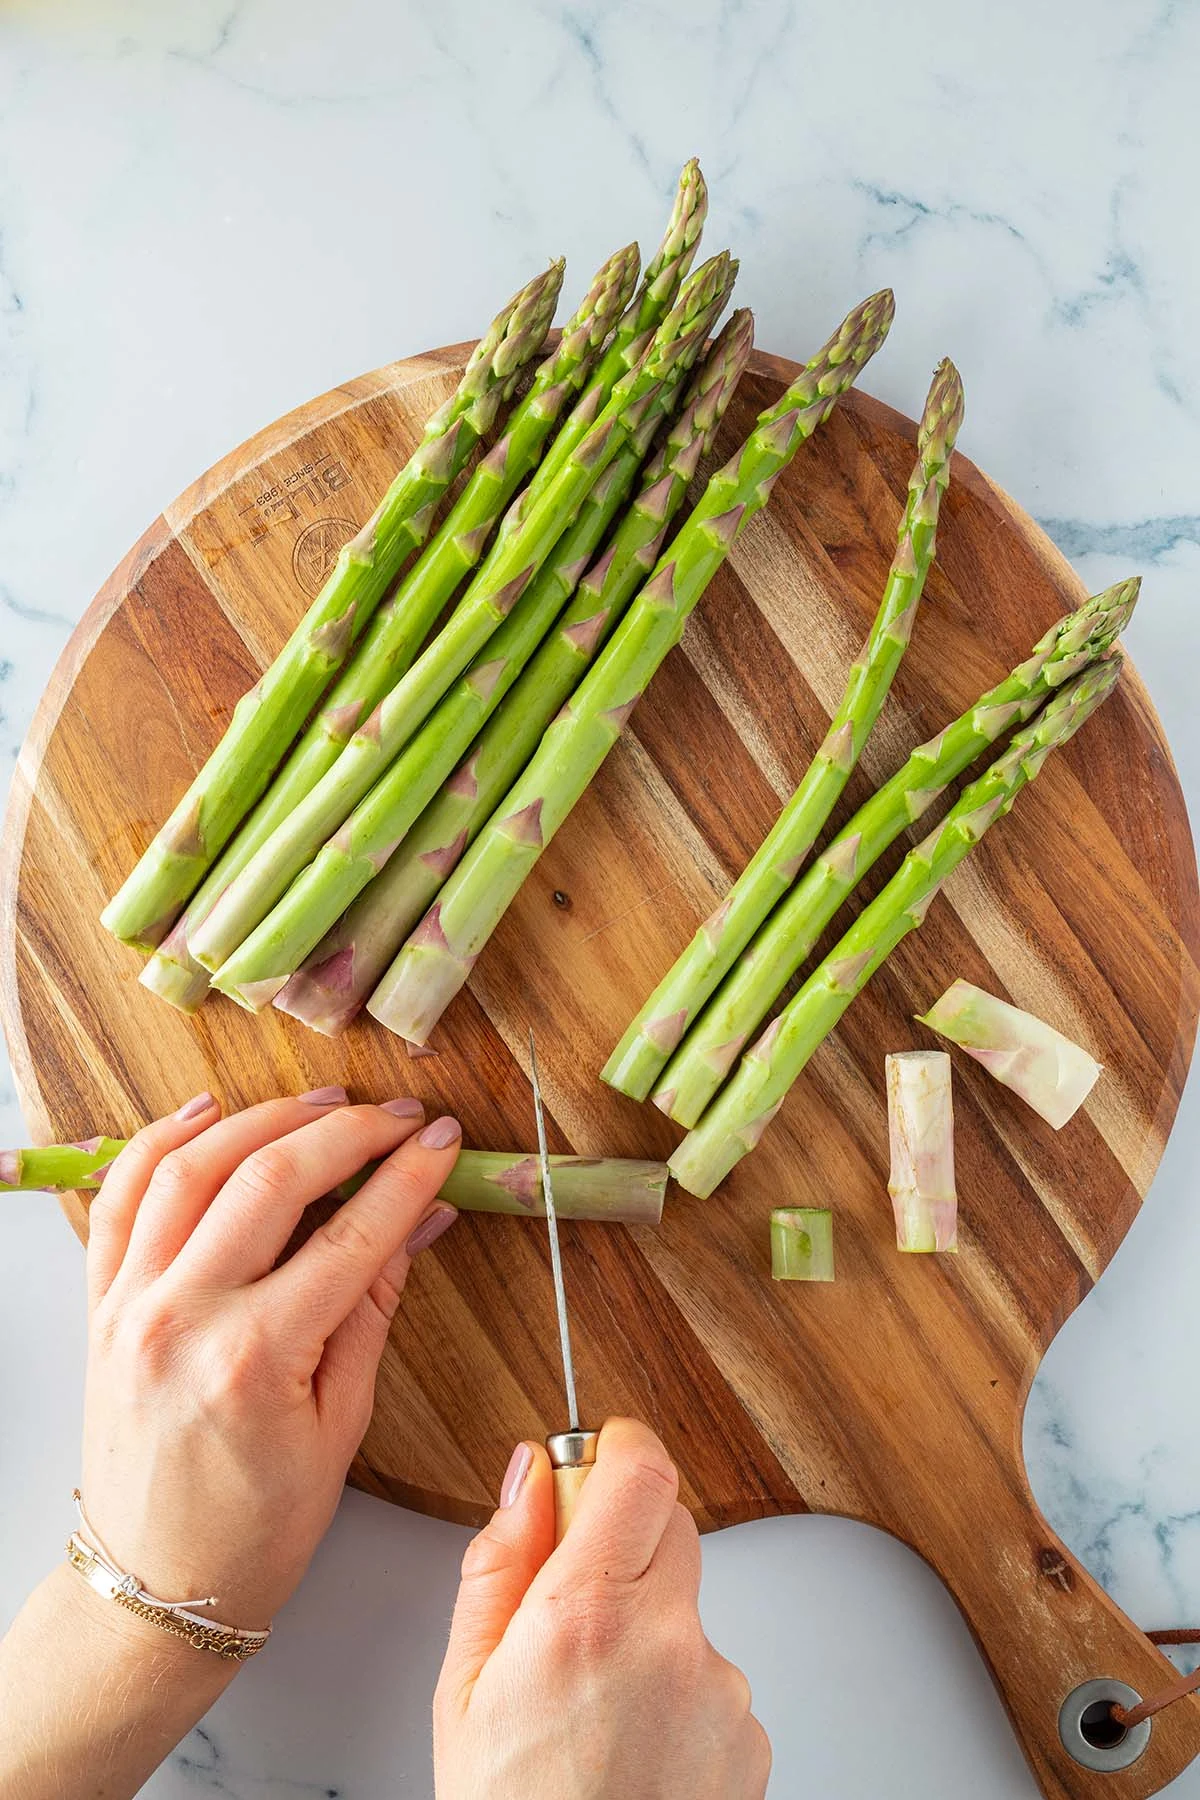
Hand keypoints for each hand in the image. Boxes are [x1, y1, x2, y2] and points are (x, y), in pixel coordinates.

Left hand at [81, 1087, 462, 1628]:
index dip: (406, 1178)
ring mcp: (130, 1306)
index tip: (441, 1142)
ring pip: (191, 1168)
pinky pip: (119, 1197)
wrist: (158, 1586)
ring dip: (262, 1119)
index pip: (350, 1236)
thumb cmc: (257, 1527)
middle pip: (270, 1180)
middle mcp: (182, 1319)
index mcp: (254, 1361)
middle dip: (346, 1133)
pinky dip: (160, 1141)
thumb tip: (420, 1219)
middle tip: (396, 1118)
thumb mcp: (340, 1425)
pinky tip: (207, 1112)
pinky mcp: (100, 1304)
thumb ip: (374, 1308)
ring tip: (322, 1103)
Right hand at [433, 1417, 770, 1798]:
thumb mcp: (463, 1685)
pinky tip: (629, 1743)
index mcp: (589, 1616)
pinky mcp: (749, 1736)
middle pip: (672, 1525)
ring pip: (686, 1607)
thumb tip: (527, 1477)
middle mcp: (671, 1642)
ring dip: (647, 1626)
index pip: (642, 1469)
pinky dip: (675, 1690)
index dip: (619, 1445)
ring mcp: (722, 1692)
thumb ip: (499, 1560)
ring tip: (592, 1707)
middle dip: (622, 1537)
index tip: (597, 1453)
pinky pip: (710, 1674)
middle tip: (570, 1594)